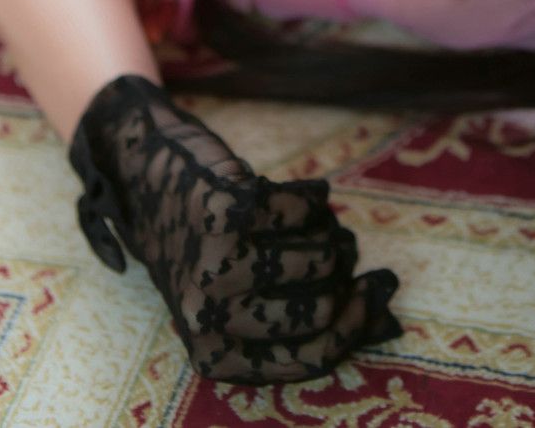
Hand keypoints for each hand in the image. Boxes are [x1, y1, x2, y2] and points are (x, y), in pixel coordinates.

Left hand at [70, 75, 400, 381]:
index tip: (380, 287)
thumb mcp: (243, 294)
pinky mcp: (225, 213)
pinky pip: (305, 209)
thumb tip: (388, 320)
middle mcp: (212, 318)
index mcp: (216, 352)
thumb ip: (307, 314)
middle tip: (333, 242)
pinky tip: (301, 193)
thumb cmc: (205, 246)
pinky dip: (312, 196)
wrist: (145, 178)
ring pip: (320, 256)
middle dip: (340, 269)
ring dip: (325, 230)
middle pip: (322, 307)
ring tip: (304, 219)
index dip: (356, 322)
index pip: (311, 356)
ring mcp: (216, 266)